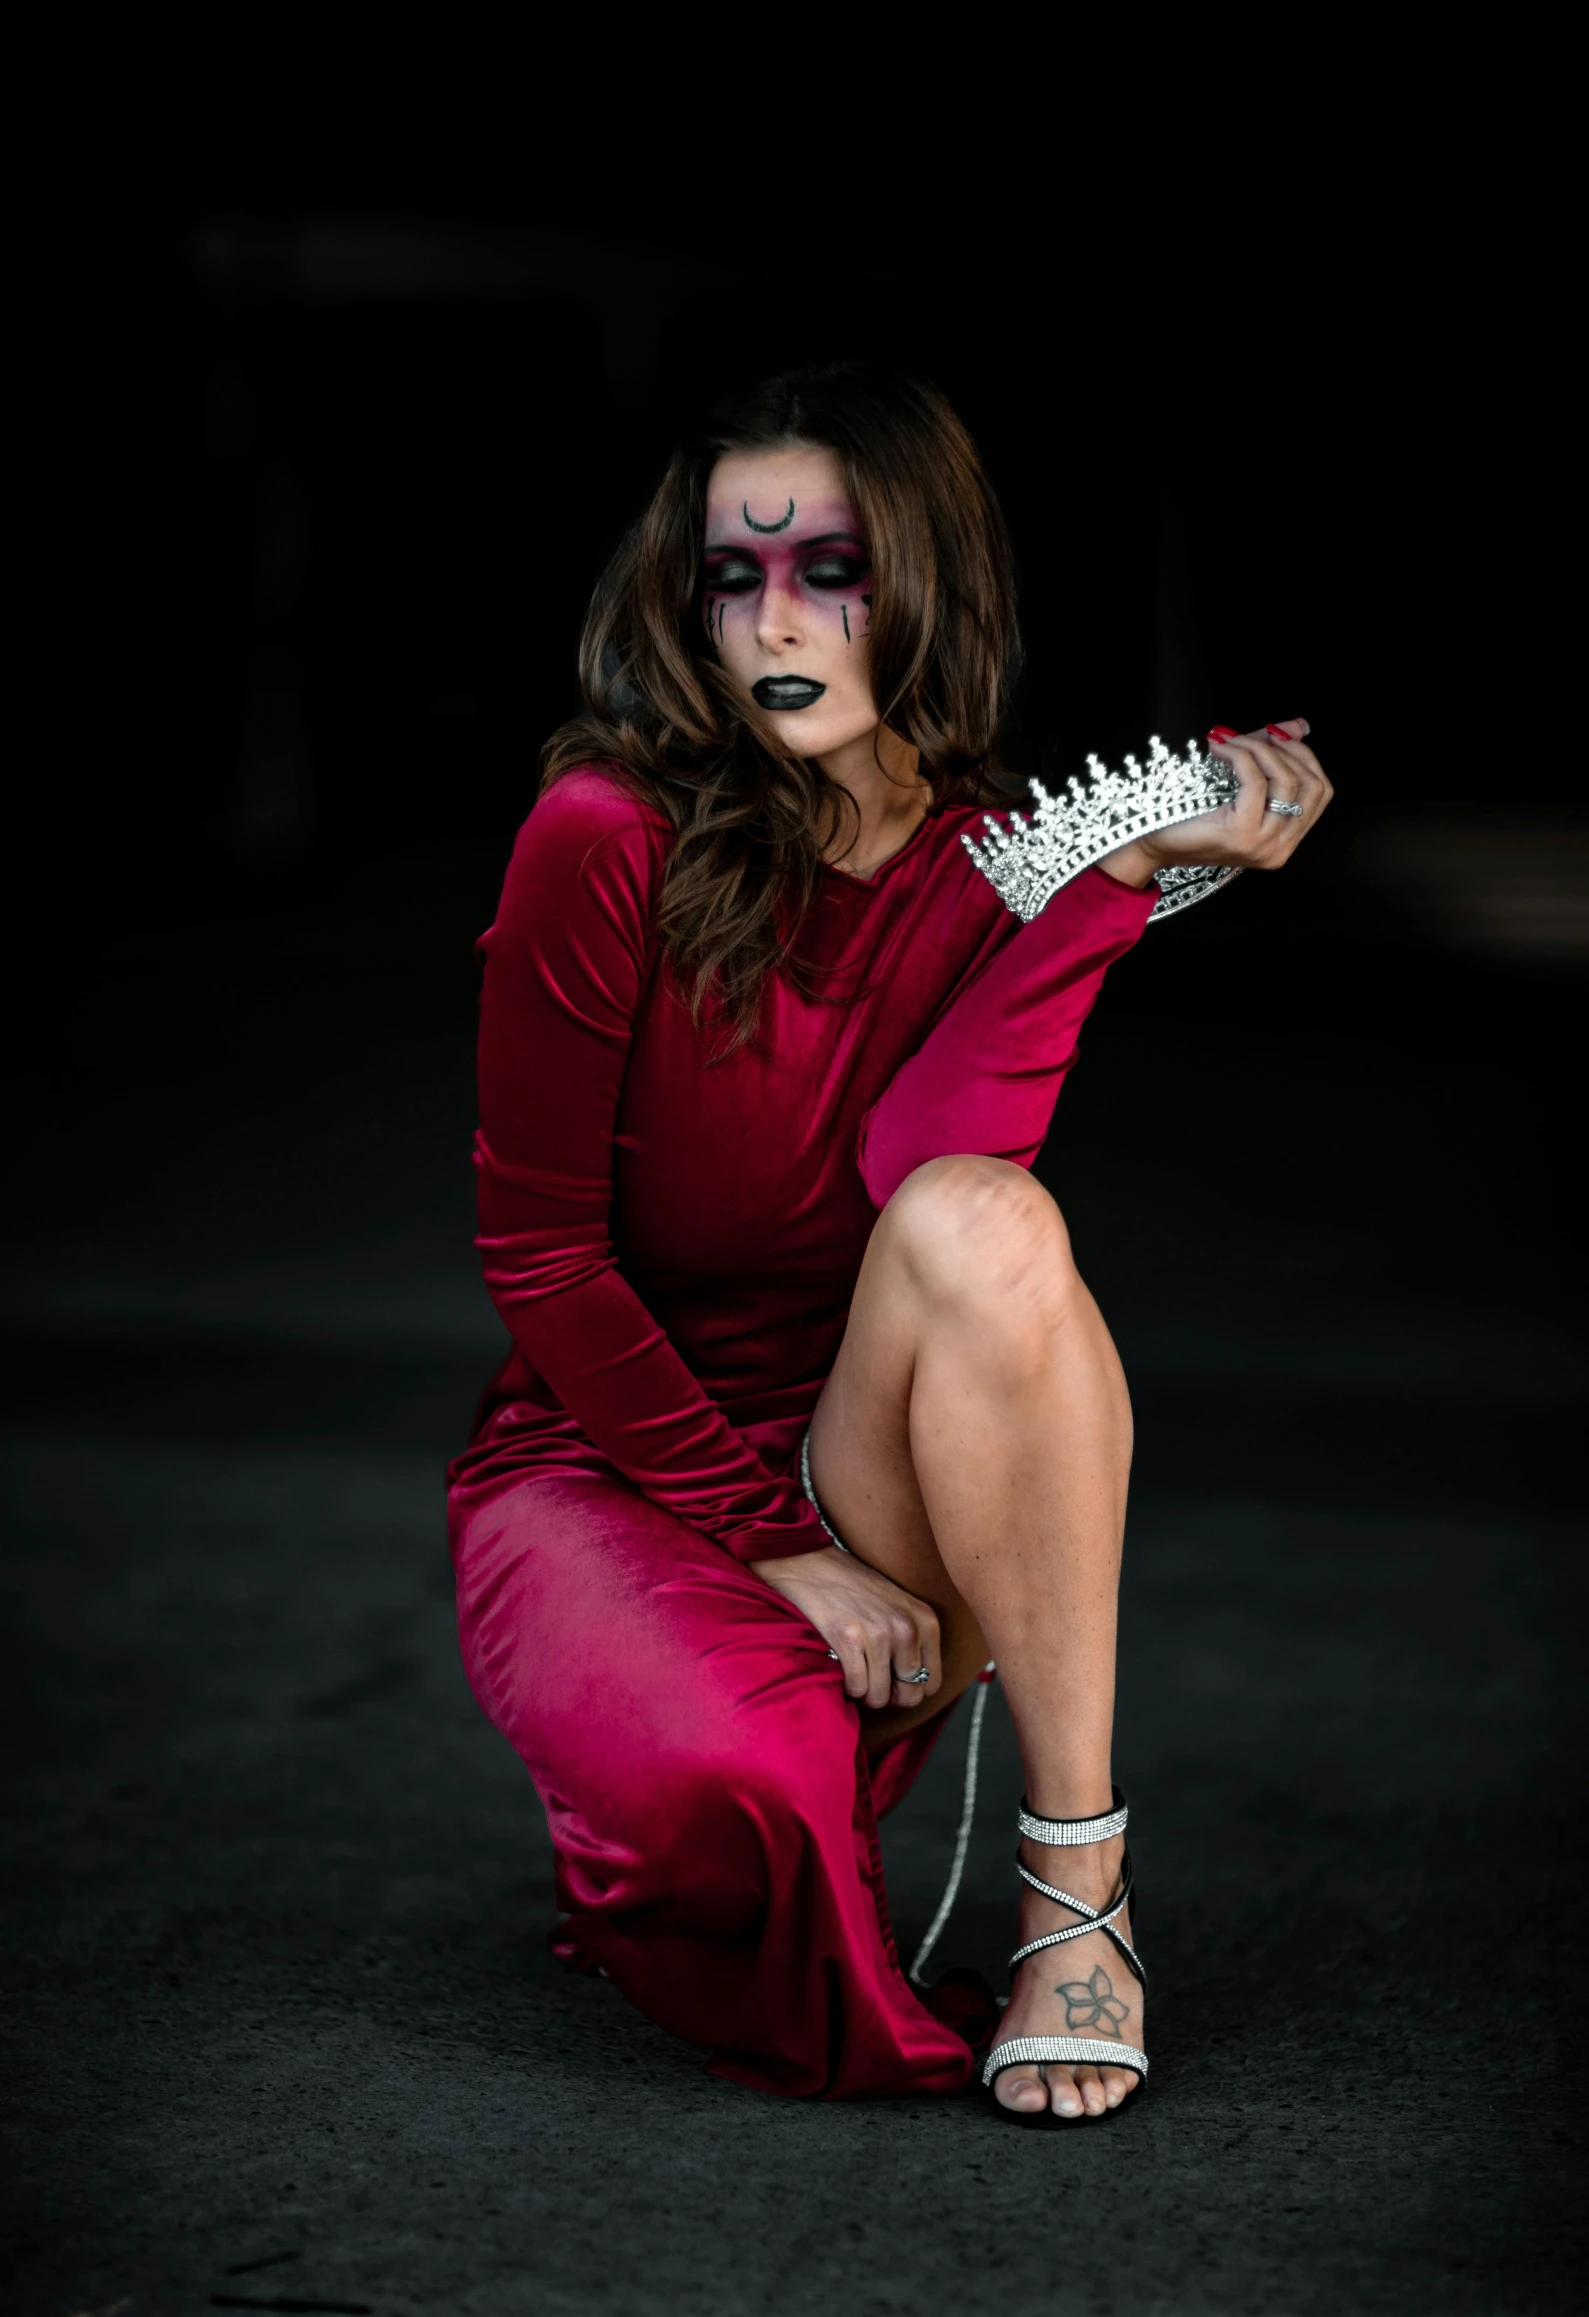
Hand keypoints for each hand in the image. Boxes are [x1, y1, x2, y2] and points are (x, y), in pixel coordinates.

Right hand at [749, 1545, 942, 1709]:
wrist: (812, 1564)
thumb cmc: (855, 1589)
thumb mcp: (900, 1607)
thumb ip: (915, 1642)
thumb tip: (915, 1689)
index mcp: (925, 1621)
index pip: (931, 1683)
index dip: (909, 1689)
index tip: (890, 1679)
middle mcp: (907, 1628)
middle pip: (908, 1696)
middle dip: (888, 1694)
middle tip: (870, 1678)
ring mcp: (878, 1634)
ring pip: (879, 1696)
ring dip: (864, 1691)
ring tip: (854, 1670)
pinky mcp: (848, 1639)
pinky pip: (856, 1688)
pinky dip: (847, 1685)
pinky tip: (841, 1664)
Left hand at [1101, 718, 1332, 886]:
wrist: (1151, 841)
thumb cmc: (1190, 813)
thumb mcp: (1238, 780)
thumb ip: (1270, 754)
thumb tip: (1300, 724)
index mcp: (1285, 840)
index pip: (1321, 792)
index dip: (1305, 757)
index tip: (1277, 736)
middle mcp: (1280, 848)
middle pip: (1311, 786)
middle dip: (1286, 751)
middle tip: (1254, 735)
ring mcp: (1264, 845)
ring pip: (1287, 782)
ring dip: (1261, 750)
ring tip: (1233, 740)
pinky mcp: (1242, 835)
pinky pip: (1256, 783)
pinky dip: (1241, 757)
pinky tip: (1220, 748)